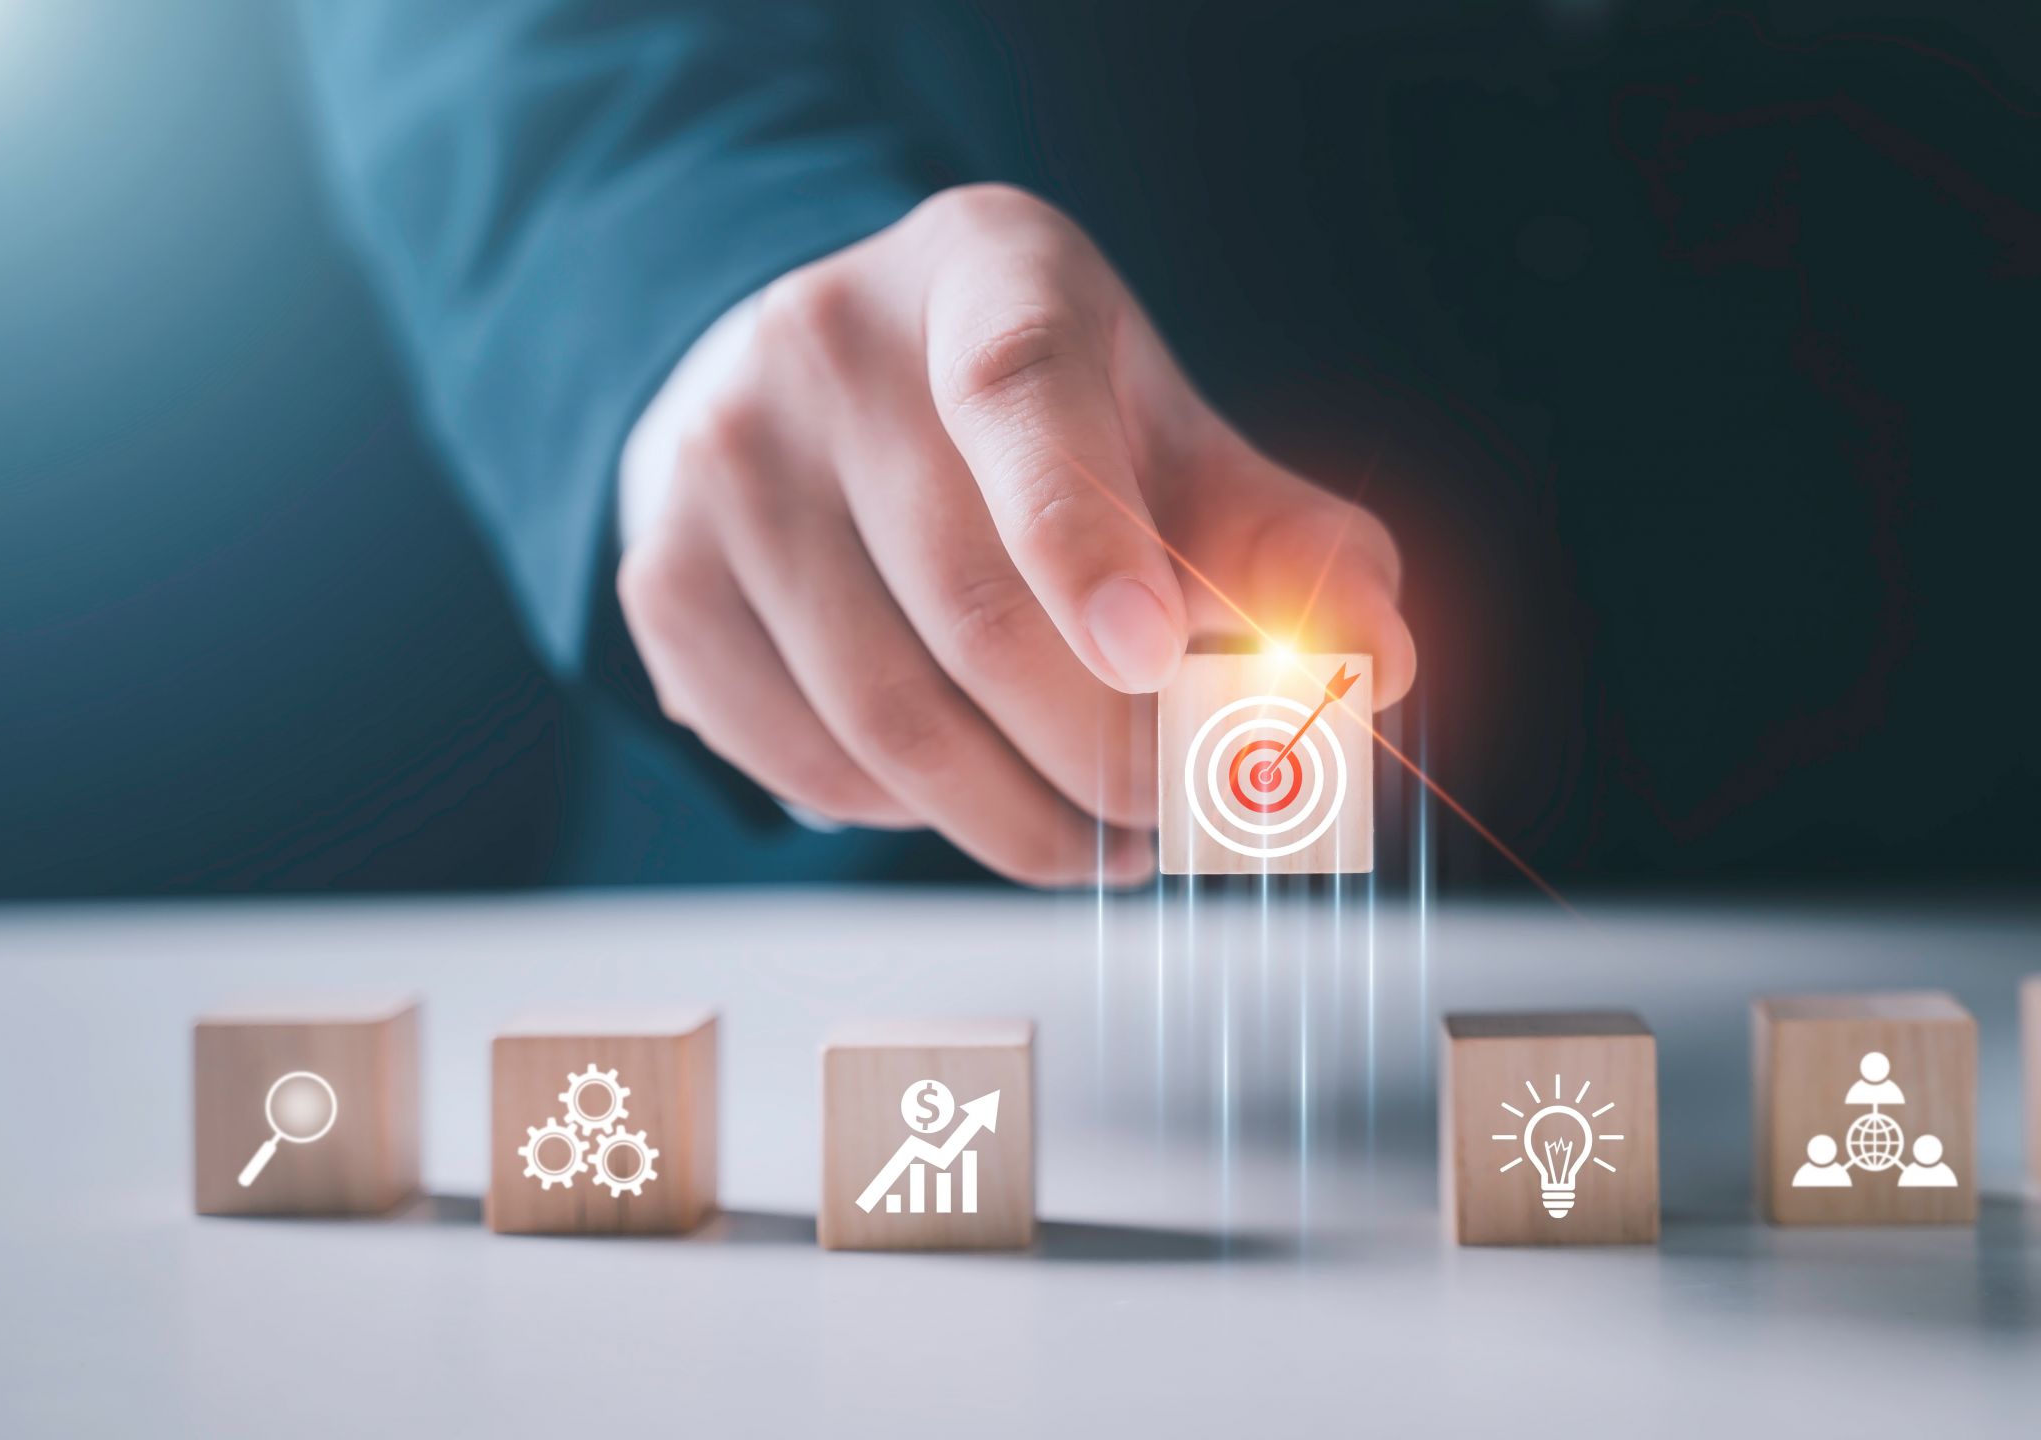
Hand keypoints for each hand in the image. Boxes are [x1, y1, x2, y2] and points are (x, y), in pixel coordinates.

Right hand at [617, 185, 1415, 884]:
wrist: (815, 378)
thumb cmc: (1035, 419)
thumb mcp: (1164, 432)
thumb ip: (1285, 544)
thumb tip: (1381, 664)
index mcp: (983, 275)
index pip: (1024, 398)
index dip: (1088, 542)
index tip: (1158, 659)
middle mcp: (826, 345)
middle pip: (969, 607)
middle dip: (1104, 756)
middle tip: (1181, 817)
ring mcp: (723, 458)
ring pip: (881, 713)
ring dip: (1018, 822)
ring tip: (1102, 843)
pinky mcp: (659, 570)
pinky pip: (798, 756)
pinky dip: (904, 817)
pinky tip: (969, 799)